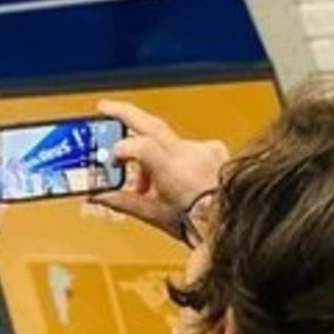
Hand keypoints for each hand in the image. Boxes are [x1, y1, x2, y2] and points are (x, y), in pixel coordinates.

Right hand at [91, 99, 228, 237]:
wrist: (233, 225)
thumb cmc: (202, 226)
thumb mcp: (156, 216)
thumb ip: (123, 202)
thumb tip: (99, 196)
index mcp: (172, 170)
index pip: (138, 146)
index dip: (120, 151)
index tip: (112, 162)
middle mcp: (189, 154)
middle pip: (151, 123)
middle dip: (125, 113)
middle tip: (106, 107)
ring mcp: (204, 150)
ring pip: (168, 142)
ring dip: (153, 156)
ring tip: (147, 183)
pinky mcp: (215, 152)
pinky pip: (188, 147)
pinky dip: (177, 159)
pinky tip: (175, 176)